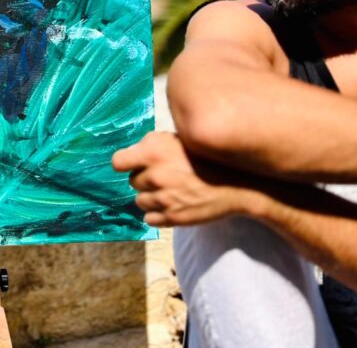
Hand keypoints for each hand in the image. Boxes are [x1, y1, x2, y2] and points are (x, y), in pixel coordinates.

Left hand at [112, 131, 261, 226]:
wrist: (239, 183)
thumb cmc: (210, 157)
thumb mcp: (181, 139)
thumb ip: (156, 145)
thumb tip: (138, 152)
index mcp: (154, 151)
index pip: (118, 162)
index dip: (126, 163)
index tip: (134, 163)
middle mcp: (154, 174)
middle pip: (132, 181)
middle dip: (144, 179)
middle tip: (164, 176)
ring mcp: (162, 198)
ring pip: (139, 201)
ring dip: (151, 197)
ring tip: (171, 191)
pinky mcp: (171, 217)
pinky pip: (149, 218)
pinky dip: (157, 214)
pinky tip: (172, 205)